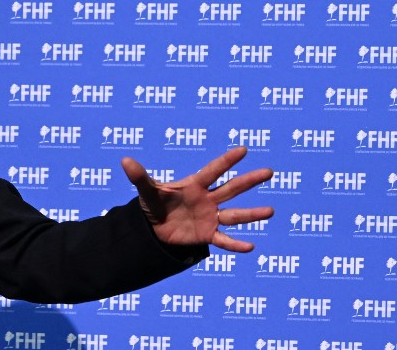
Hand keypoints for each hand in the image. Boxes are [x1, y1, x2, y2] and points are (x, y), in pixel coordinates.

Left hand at [122, 146, 273, 252]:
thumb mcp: (147, 192)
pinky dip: (236, 244)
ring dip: (252, 214)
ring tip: (271, 211)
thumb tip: (124, 161)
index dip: (227, 161)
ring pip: (234, 214)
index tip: (243, 149)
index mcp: (195, 184)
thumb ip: (140, 177)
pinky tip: (251, 247)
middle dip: (249, 180)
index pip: (213, 170)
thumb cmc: (155, 204)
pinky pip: (224, 240)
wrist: (155, 228)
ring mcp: (210, 217)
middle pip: (232, 188)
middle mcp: (208, 199)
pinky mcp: (208, 235)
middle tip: (269, 171)